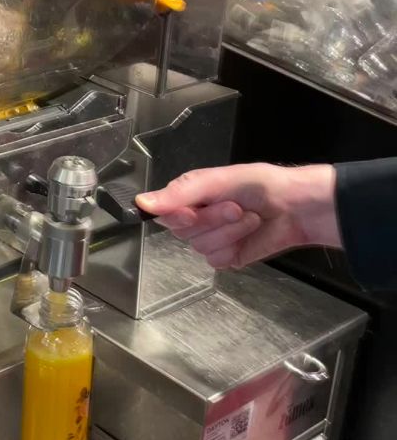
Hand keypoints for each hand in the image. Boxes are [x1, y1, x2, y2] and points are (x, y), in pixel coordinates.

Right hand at [136, 163, 340, 269]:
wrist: (298, 208)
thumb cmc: (262, 185)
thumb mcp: (219, 180)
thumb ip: (181, 192)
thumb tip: (141, 202)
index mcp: (189, 196)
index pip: (164, 212)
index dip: (178, 215)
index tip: (194, 210)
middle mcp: (195, 218)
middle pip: (182, 231)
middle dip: (212, 220)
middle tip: (236, 206)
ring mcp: (210, 239)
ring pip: (200, 246)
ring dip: (229, 232)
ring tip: (250, 218)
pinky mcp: (226, 257)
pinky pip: (215, 259)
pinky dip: (234, 247)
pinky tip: (249, 235)